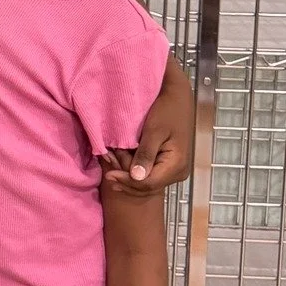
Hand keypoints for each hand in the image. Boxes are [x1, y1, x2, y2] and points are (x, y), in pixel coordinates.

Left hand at [102, 60, 193, 192]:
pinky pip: (150, 175)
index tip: (109, 174)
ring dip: (129, 178)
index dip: (127, 181)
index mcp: (177, 165)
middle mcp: (178, 172)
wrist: (177, 97)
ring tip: (111, 167)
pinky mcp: (169, 165)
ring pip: (147, 184)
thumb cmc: (166, 110)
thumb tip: (136, 177)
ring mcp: (174, 170)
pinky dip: (134, 172)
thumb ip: (145, 154)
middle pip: (148, 188)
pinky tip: (121, 165)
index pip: (148, 184)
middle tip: (108, 170)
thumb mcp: (154, 131)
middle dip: (127, 181)